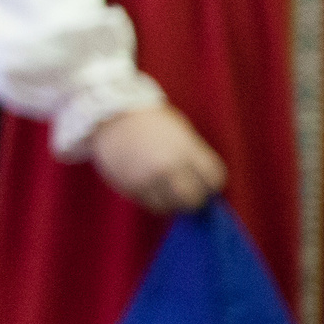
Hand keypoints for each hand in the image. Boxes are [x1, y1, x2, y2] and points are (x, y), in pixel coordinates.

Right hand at [90, 104, 226, 211]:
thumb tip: (203, 183)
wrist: (111, 116)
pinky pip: (149, 204)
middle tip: (191, 195)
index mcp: (185, 149)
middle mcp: (168, 166)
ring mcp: (147, 179)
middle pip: (193, 198)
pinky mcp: (129, 187)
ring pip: (170, 207)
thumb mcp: (180, 132)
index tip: (207, 184)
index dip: (212, 183)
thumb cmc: (150, 121)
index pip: (213, 179)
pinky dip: (154, 201)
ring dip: (173, 203)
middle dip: (195, 199)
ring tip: (169, 193)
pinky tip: (152, 188)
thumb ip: (192, 156)